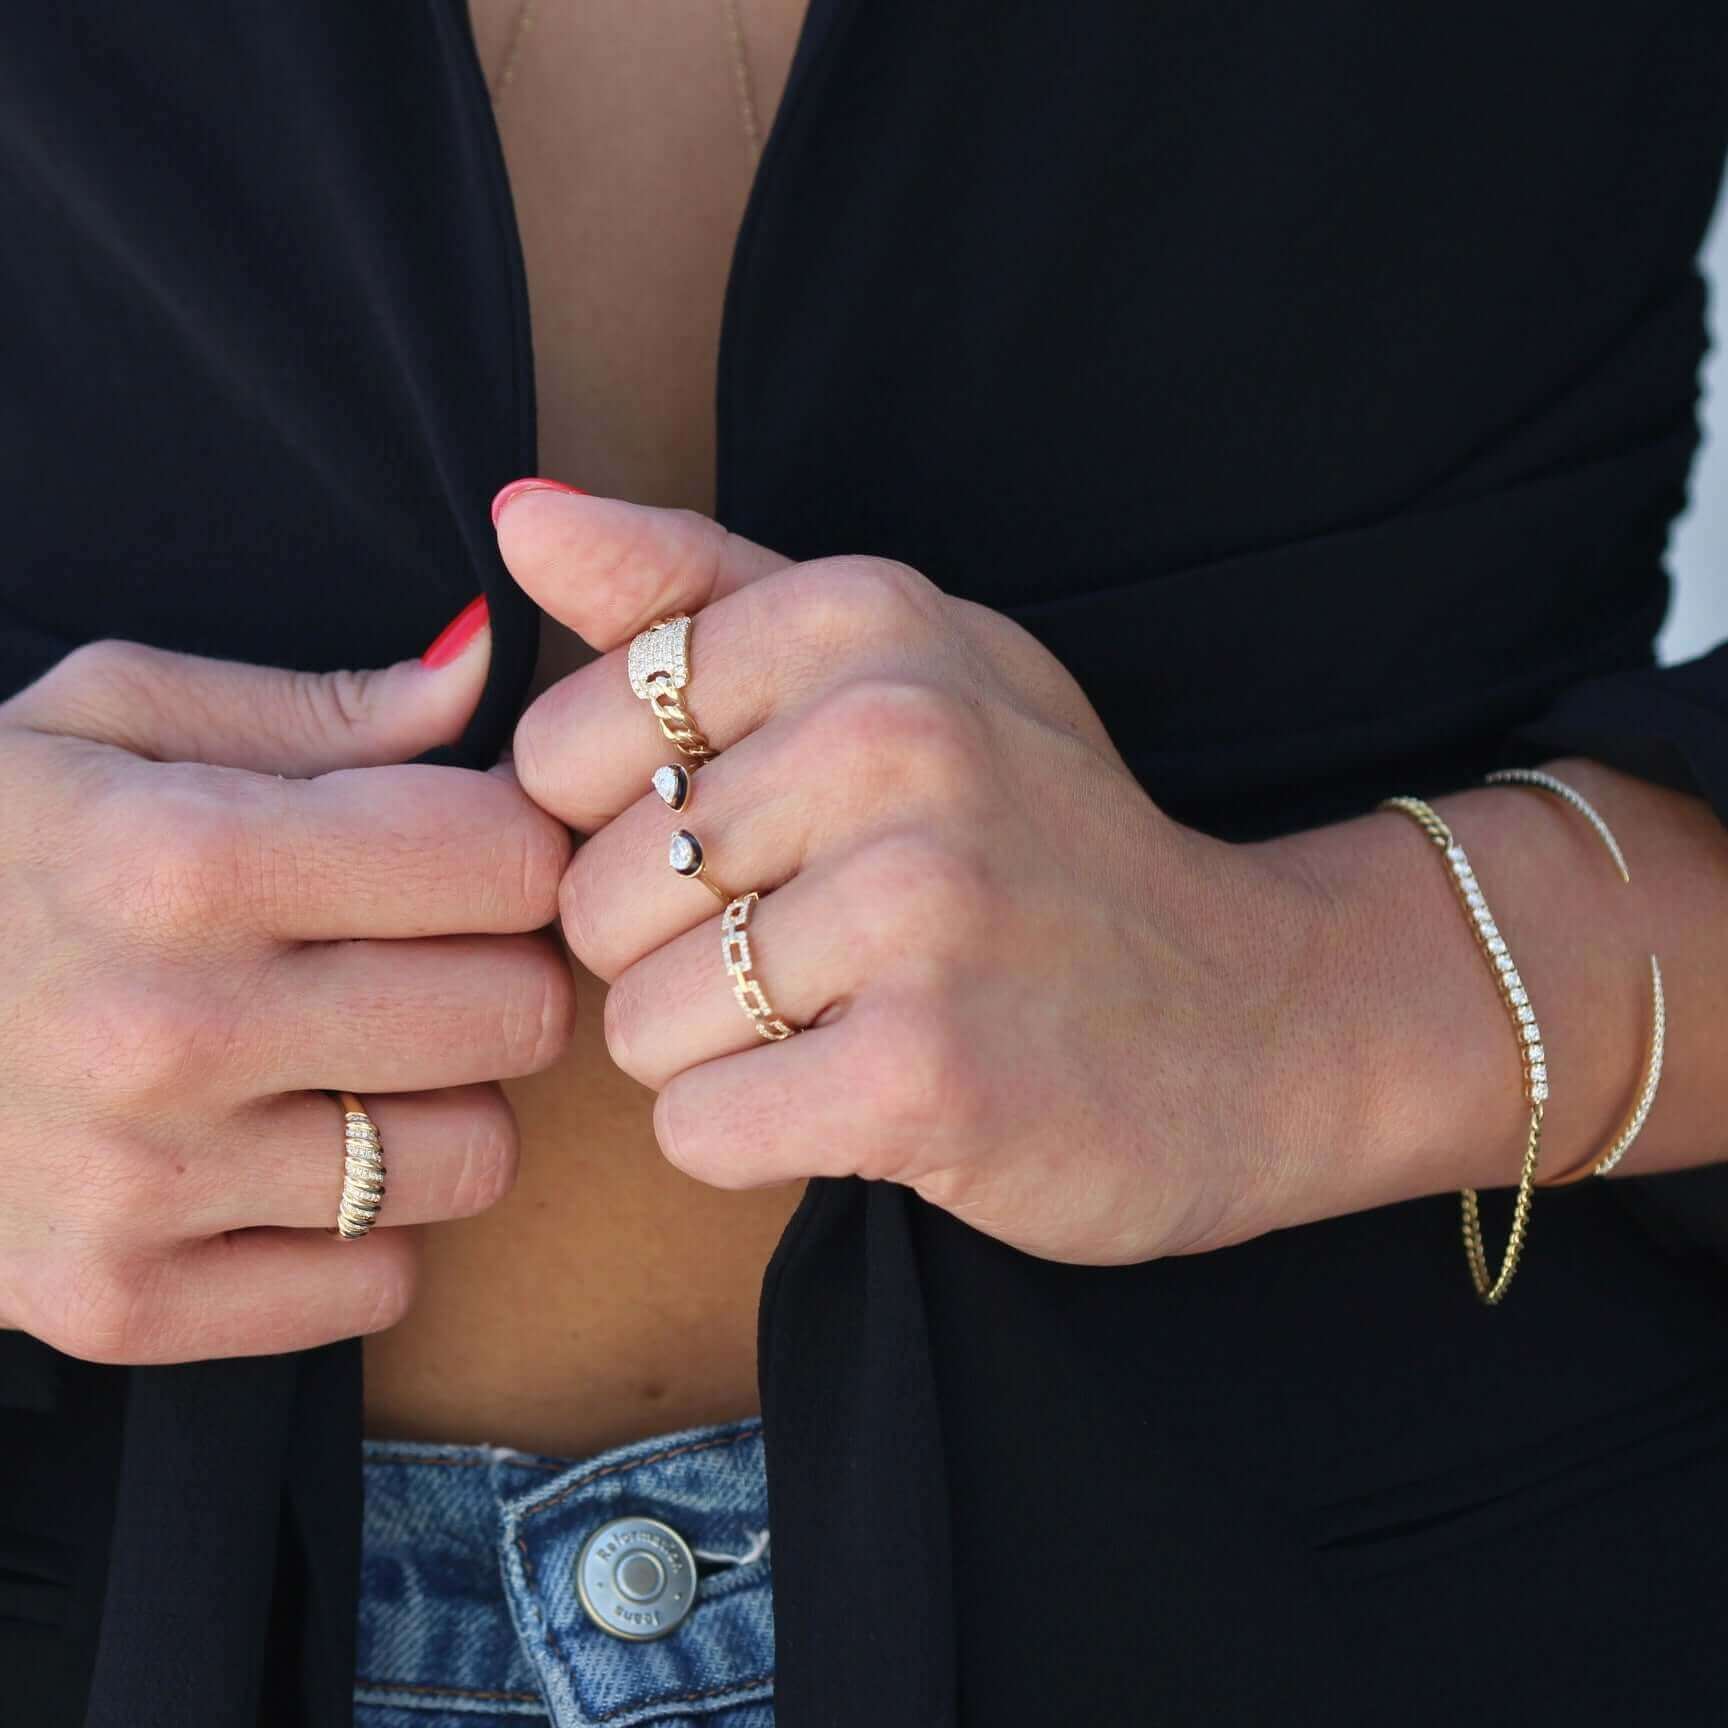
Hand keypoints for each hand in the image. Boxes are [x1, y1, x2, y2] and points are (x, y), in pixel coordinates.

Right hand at [0, 616, 574, 1361]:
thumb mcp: (98, 718)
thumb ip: (313, 706)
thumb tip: (485, 671)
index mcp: (182, 856)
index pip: (509, 862)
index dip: (516, 847)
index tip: (472, 851)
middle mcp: (168, 1029)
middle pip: (520, 1013)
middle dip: (500, 972)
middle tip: (425, 957)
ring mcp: (139, 1186)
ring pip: (473, 1161)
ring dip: (444, 1107)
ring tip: (354, 1061)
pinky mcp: (116, 1306)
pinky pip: (378, 1289)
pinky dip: (367, 1231)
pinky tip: (290, 1162)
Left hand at [505, 490, 1341, 1264]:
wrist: (1258, 1022)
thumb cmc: (1046, 843)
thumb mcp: (903, 665)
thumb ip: (697, 589)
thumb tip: (520, 514)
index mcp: (867, 620)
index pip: (563, 746)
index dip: (620, 829)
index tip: (747, 848)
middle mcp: (891, 740)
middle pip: (590, 898)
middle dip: (674, 954)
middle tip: (822, 953)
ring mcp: (916, 906)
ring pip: (634, 1024)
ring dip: (719, 1055)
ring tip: (854, 1021)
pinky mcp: (925, 1074)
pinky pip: (695, 1128)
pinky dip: (755, 1138)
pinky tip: (860, 1098)